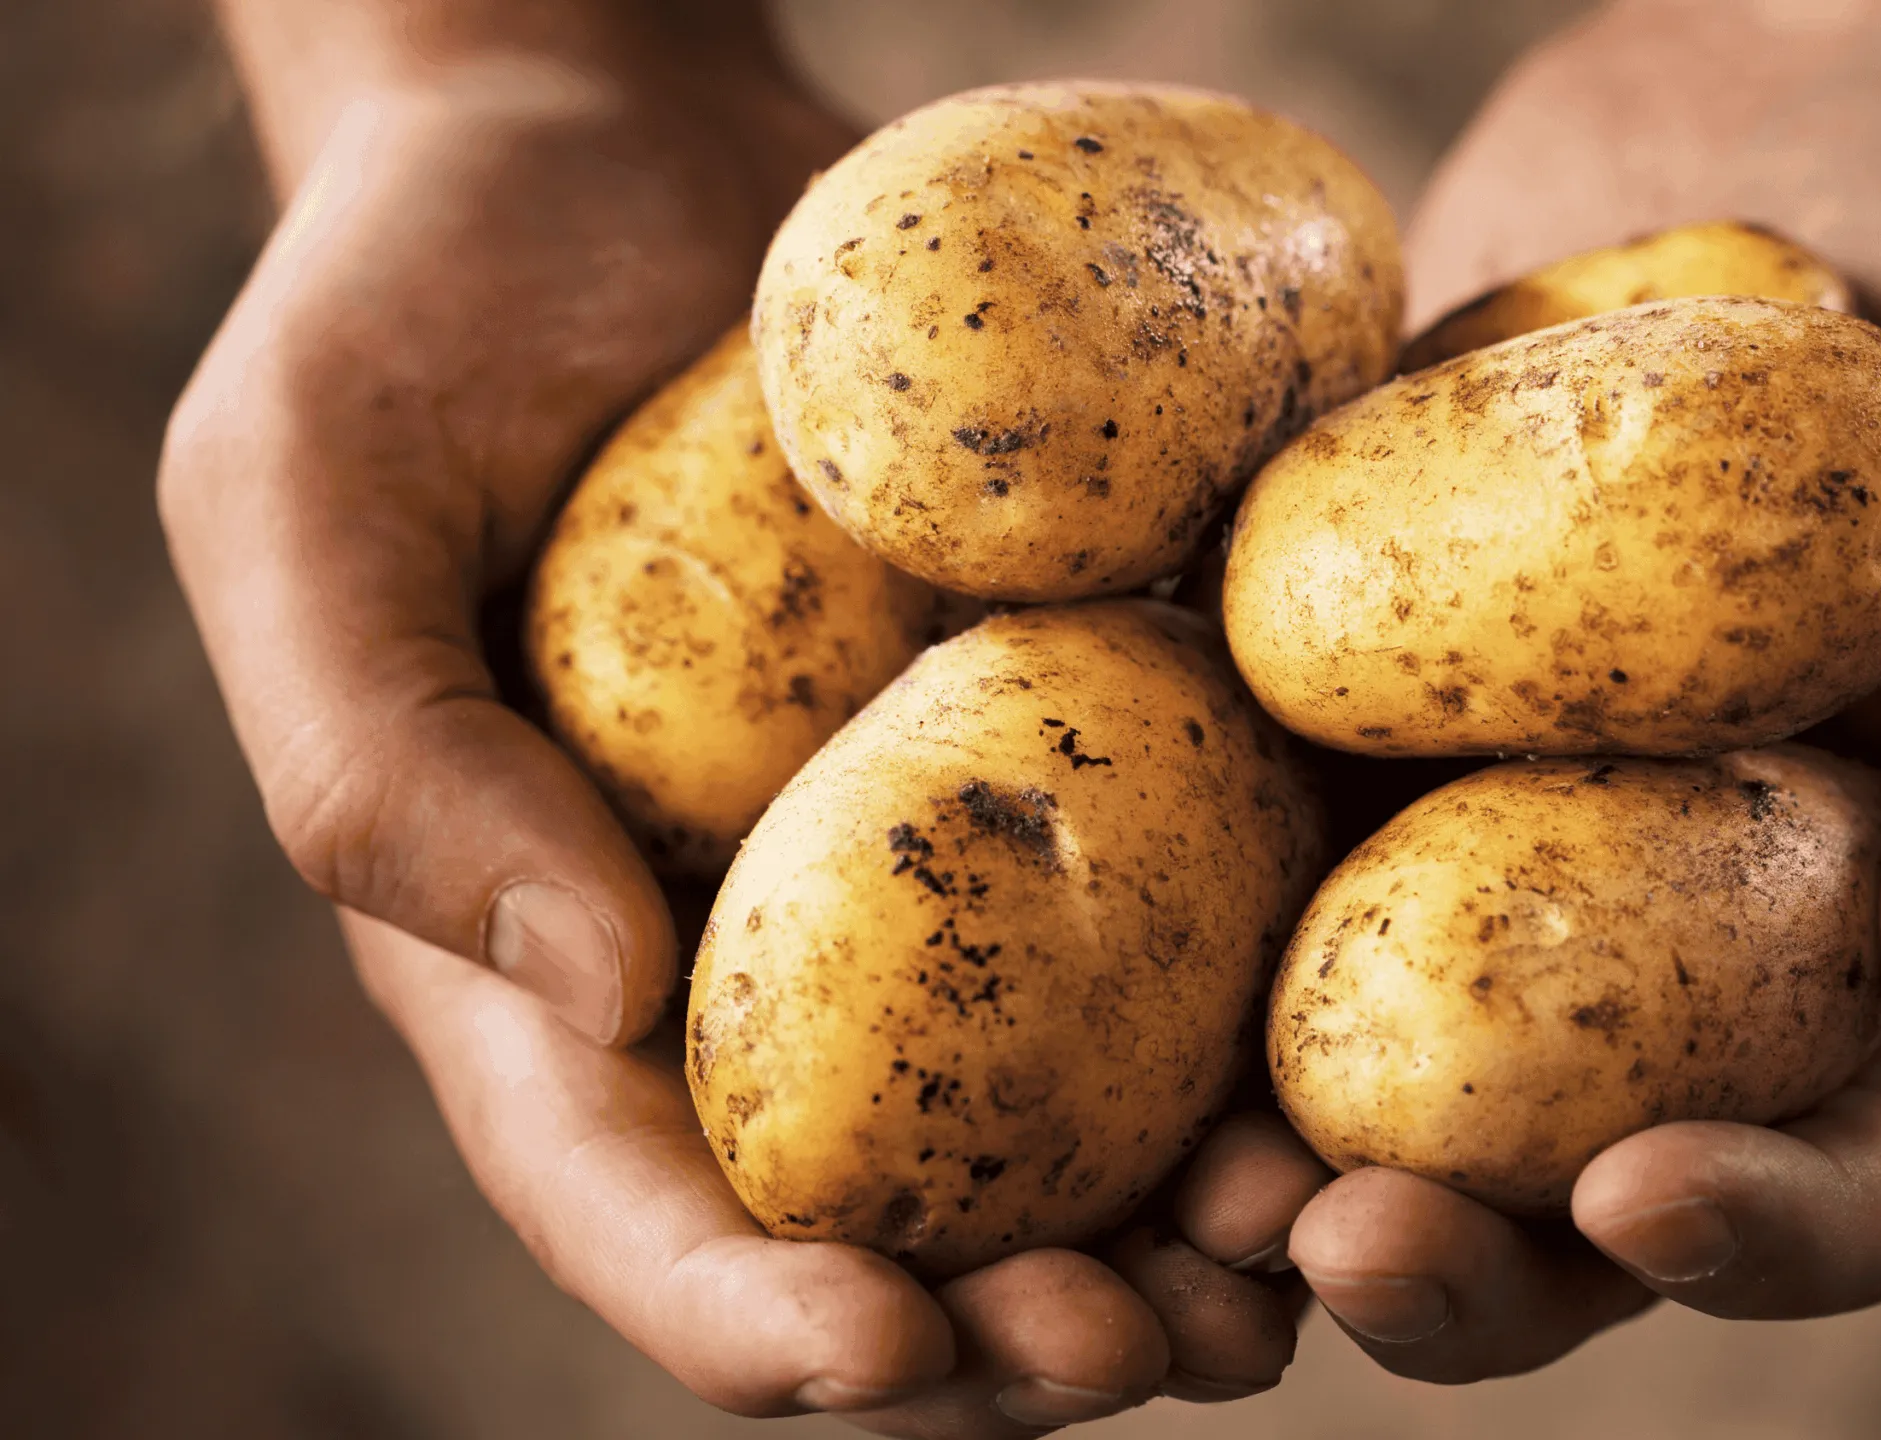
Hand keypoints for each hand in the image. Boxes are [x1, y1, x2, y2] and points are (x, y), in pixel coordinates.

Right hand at [163, 39, 1312, 1428]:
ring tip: (1304, 1253)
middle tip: (1148, 1345)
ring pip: (1080, 1119)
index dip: (750, 1316)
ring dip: (1193, 1224)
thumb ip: (388, 763)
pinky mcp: (1081, 745)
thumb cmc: (417, 312)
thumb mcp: (302, 502)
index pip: (640, 1205)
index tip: (877, 1349)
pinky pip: (1196, 905)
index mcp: (557, 965)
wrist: (619, 146)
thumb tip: (594, 995)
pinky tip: (1378, 1046)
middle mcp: (769, 958)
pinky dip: (1285, 1004)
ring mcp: (942, 867)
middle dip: (1017, 1331)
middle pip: (897, 1220)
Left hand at [1286, 0, 1880, 1377]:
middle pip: (1580, 1205)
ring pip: (1379, 1090)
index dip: (1775, 1236)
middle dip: (1467, 1270)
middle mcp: (1689, 945)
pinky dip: (1158, 953)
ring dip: (1277, 1180)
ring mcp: (1493, 852)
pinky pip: (1238, 870)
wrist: (1797, 116)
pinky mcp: (1340, 735)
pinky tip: (1067, 953)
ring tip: (1184, 1190)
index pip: (1873, 1170)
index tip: (1642, 1201)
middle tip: (1337, 1248)